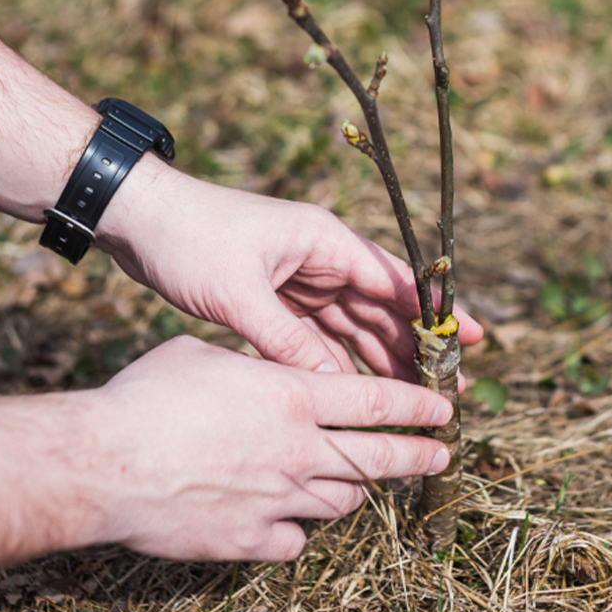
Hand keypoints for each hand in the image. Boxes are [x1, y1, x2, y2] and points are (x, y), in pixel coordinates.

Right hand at [87, 337, 452, 561]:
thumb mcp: (206, 355)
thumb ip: (251, 366)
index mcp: (293, 398)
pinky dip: (298, 529)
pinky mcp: (250, 539)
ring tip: (359, 484)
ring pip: (343, 501)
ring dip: (356, 491)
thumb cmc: (148, 397)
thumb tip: (261, 368)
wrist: (103, 464)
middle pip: (379, 457)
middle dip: (419, 456)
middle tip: (442, 455)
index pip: (377, 401)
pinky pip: (295, 540)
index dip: (418, 405)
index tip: (445, 409)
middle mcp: (298, 449)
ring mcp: (278, 498)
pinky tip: (287, 520)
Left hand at [99, 161, 482, 378]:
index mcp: (325, 241)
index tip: (472, 338)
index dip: (437, 312)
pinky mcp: (279, 295)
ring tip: (417, 392)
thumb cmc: (190, 240)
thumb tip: (335, 388)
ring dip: (384, 355)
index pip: (395, 279)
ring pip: (355, 323)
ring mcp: (302, 277)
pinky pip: (321, 332)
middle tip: (452, 382)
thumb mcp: (239, 295)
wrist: (138, 220)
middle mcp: (322, 257)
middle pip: (383, 306)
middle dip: (417, 344)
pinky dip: (340, 357)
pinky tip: (361, 386)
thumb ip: (288, 342)